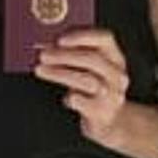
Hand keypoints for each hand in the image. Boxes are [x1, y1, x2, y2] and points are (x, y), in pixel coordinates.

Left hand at [33, 28, 134, 149]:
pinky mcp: (101, 111)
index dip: (82, 36)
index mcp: (115, 57)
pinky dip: (70, 97)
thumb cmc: (94, 89)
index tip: (59, 39)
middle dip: (64, 55)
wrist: (108, 121)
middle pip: (93, 59)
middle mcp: (117, 74)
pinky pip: (81, 101)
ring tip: (40, 70)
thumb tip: (47, 45)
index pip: (104, 38)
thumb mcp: (91, 68)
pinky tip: (64, 97)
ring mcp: (112, 94)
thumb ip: (75, 54)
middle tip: (43, 55)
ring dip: (60, 73)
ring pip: (87, 80)